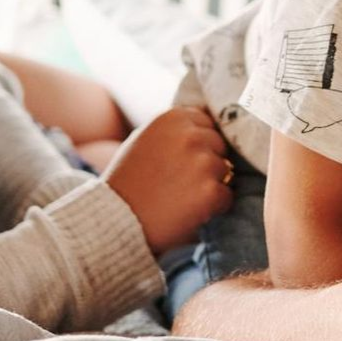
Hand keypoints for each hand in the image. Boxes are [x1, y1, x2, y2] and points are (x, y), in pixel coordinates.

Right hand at [103, 106, 233, 253]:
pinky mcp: (210, 191)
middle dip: (207, 162)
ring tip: (182, 197)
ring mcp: (202, 162)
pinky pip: (226, 196)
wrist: (115, 222)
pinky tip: (189, 211)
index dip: (198, 144)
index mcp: (173, 118)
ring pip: (226, 170)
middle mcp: (190, 135)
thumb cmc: (127, 183)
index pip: (207, 123)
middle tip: (180, 182)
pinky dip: (214, 207)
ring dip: (211, 184)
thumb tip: (204, 124)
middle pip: (219, 145)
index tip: (182, 160)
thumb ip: (173, 129)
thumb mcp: (144, 139)